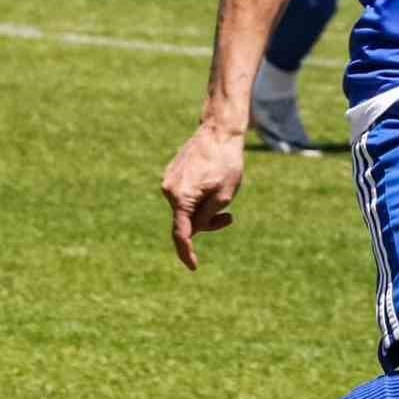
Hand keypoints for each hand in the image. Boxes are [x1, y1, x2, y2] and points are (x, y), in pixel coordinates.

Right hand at [161, 123, 244, 269]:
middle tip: (230, 217)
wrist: (218, 132)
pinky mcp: (173, 175)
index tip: (193, 266)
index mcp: (181, 197)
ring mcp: (168, 182)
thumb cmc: (227, 163)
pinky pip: (184, 197)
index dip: (187, 252)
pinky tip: (212, 183)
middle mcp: (169, 190)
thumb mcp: (224, 196)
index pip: (181, 233)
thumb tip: (192, 232)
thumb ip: (206, 217)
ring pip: (185, 209)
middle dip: (206, 224)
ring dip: (204, 210)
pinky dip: (198, 199)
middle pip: (186, 222)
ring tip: (225, 196)